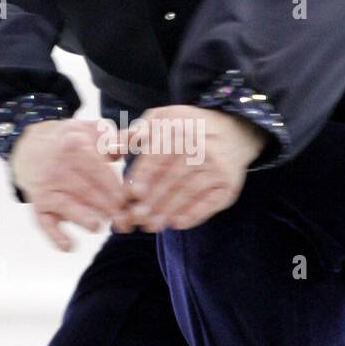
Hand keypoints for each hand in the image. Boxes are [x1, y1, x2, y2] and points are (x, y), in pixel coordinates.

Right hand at [10, 118, 132, 251]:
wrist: (31, 147)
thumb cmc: (73, 141)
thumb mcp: (93, 130)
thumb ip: (118, 137)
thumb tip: (138, 139)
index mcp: (75, 146)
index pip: (100, 170)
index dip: (118, 188)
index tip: (134, 200)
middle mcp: (58, 167)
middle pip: (87, 191)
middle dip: (110, 209)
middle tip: (127, 222)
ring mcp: (46, 187)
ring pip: (66, 206)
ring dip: (84, 219)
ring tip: (98, 226)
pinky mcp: (39, 205)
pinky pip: (44, 223)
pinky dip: (55, 236)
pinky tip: (70, 246)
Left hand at [117, 106, 268, 231]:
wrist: (234, 131)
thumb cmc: (186, 128)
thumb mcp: (161, 120)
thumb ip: (133, 134)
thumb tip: (110, 150)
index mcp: (179, 128)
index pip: (157, 156)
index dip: (143, 177)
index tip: (130, 195)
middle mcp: (201, 146)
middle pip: (172, 177)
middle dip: (153, 200)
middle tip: (136, 217)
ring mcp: (217, 166)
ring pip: (188, 191)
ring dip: (169, 210)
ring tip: (152, 225)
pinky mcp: (229, 183)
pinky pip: (211, 202)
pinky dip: (195, 214)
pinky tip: (178, 224)